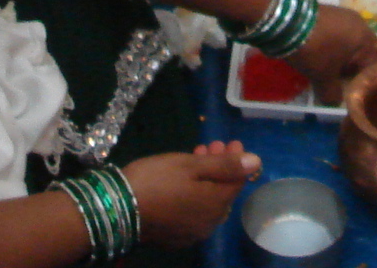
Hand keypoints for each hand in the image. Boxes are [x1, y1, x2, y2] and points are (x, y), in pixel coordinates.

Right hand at [124, 142, 261, 247]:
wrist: (118, 208)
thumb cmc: (157, 179)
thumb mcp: (191, 165)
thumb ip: (225, 165)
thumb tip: (257, 162)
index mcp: (217, 206)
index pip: (237, 181)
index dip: (237, 160)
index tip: (230, 141)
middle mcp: (209, 224)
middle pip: (222, 192)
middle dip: (220, 167)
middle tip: (210, 146)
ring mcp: (191, 233)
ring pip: (206, 202)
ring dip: (206, 179)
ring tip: (195, 157)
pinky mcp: (174, 236)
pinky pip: (192, 212)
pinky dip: (193, 195)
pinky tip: (182, 180)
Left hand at [287, 4, 376, 105]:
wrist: (287, 19)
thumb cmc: (315, 49)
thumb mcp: (323, 77)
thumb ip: (333, 93)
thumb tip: (334, 102)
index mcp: (365, 39)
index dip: (367, 77)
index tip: (355, 87)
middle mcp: (360, 24)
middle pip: (365, 50)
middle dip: (355, 65)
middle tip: (342, 78)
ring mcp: (344, 15)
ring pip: (351, 40)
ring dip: (343, 54)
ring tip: (328, 66)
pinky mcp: (330, 11)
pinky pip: (339, 32)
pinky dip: (333, 43)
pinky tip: (320, 52)